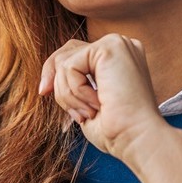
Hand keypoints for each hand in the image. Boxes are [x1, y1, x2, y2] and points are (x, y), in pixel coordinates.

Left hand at [38, 34, 171, 166]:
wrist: (137, 138)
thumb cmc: (116, 130)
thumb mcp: (87, 103)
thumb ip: (74, 84)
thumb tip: (48, 80)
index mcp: (119, 59)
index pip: (77, 54)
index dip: (56, 73)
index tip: (44, 92)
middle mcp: (120, 46)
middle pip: (67, 51)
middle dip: (54, 78)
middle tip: (54, 100)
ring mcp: (117, 44)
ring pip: (65, 61)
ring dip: (68, 94)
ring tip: (89, 113)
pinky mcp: (111, 47)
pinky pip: (70, 65)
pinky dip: (75, 91)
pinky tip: (96, 104)